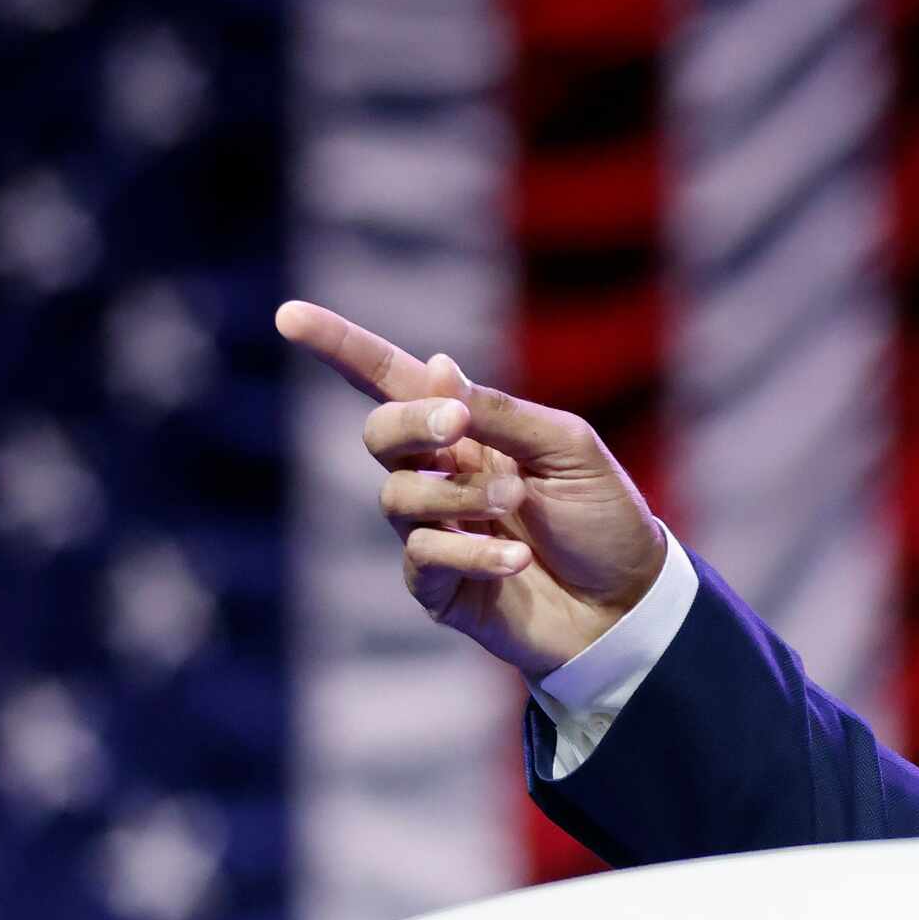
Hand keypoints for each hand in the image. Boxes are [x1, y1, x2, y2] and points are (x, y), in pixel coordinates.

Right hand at [273, 300, 669, 679]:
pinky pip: (423, 559)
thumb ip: (502, 413)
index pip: (393, 382)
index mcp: (470, 431)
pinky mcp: (438, 588)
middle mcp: (440, 476)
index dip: (341, 348)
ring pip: (398, 497)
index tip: (288, 316)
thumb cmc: (603, 517)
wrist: (630, 604)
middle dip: (410, 424)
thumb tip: (438, 365)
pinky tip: (518, 559)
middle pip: (380, 434)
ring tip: (516, 500)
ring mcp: (434, 533)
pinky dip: (471, 552)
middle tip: (459, 425)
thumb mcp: (568, 449)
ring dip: (458, 493)